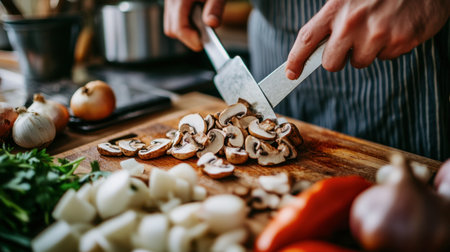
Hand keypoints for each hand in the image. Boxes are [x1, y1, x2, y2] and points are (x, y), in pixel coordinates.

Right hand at [164, 0, 226, 50]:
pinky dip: (183, 21)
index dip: (190, 39)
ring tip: (201, 26)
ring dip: (185, 29)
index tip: (201, 45)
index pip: (179, 27)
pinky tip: (196, 18)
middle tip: (203, 37)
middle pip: (171, 29)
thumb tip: (212, 24)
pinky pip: (172, 16)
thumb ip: (215, 8)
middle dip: (187, 36)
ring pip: (170, 24)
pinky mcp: (171, 0)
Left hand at [285, 0, 449, 79]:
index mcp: (337, 8)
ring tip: (379, 27)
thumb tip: (317, 49)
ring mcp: (377, 33)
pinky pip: (386, 58)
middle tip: (349, 46)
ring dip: (367, 51)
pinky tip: (396, 27)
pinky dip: (389, 47)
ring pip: (360, 62)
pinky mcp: (399, 41)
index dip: (296, 59)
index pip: (307, 39)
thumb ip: (334, 20)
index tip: (290, 73)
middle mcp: (353, 22)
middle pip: (331, 63)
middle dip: (337, 60)